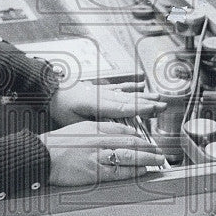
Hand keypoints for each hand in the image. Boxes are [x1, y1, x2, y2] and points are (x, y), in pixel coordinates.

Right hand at [39, 121, 166, 185]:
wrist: (43, 155)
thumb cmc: (58, 143)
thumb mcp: (80, 128)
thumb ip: (99, 129)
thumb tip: (118, 133)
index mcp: (96, 128)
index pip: (123, 130)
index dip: (139, 135)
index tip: (146, 140)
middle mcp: (100, 140)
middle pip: (131, 142)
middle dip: (148, 147)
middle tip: (159, 151)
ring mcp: (99, 156)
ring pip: (129, 156)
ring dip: (146, 158)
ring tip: (157, 160)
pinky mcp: (95, 172)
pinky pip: (119, 172)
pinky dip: (133, 171)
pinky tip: (142, 171)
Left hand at [49, 80, 166, 126]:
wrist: (51, 91)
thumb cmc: (60, 108)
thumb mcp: (74, 122)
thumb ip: (93, 126)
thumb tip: (111, 132)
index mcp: (99, 104)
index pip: (124, 108)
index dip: (141, 109)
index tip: (155, 110)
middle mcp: (104, 96)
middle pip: (130, 100)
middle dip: (148, 103)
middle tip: (164, 106)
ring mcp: (104, 91)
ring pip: (128, 93)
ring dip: (144, 95)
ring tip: (158, 96)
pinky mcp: (101, 89)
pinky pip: (120, 87)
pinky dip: (131, 86)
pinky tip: (140, 84)